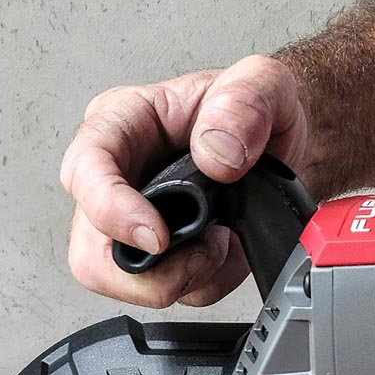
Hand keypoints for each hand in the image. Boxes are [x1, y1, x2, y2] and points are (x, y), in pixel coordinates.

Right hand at [61, 55, 306, 306]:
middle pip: (89, 250)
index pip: (85, 171)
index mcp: (124, 124)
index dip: (110, 209)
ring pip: (125, 281)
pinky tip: (225, 249)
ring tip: (218, 243)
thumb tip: (216, 154)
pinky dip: (204, 281)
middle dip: (143, 271)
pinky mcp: (168, 256)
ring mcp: (139, 222)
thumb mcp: (261, 83)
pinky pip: (175, 291)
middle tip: (200, 251)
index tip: (155, 234)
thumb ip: (242, 105)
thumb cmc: (259, 109)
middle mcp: (121, 177)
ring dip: (179, 277)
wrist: (289, 144)